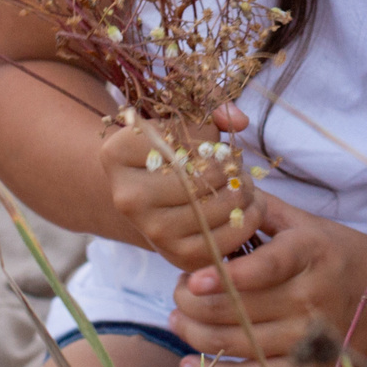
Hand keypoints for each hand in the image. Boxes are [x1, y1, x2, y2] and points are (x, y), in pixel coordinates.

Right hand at [99, 103, 263, 271]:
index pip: (178, 137)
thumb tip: (237, 120)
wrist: (148, 200)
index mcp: (117, 153)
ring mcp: (150, 230)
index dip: (206, 136)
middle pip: (200, 176)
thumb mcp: (177, 122)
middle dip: (230, 167)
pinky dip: (248, 219)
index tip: (209, 140)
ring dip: (243, 191)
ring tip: (242, 183)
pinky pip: (225, 238)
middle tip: (236, 165)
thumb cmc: (167, 153)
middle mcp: (127, 197)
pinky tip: (248, 205)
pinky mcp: (176, 255)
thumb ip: (209, 112)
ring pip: (216, 207)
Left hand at [167, 195, 366, 366]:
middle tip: (176, 292)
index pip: (268, 267)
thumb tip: (218, 192)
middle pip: (242, 310)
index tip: (193, 279)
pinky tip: (190, 366)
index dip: (228, 278)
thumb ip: (265, 211)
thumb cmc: (344, 255)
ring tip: (176, 320)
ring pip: (241, 344)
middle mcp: (312, 298)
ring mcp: (310, 339)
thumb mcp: (311, 224)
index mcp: (312, 253)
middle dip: (194, 304)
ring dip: (197, 336)